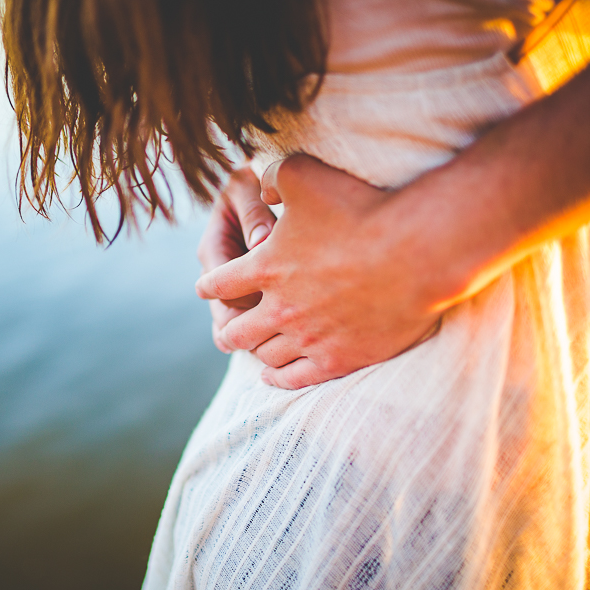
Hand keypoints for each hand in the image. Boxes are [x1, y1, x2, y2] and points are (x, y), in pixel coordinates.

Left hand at [196, 155, 442, 388]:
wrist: (421, 250)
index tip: (208, 287)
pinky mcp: (339, 358)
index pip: (217, 284)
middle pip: (236, 329)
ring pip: (265, 355)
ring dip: (255, 350)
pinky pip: (296, 378)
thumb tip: (259, 188)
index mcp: (263, 267)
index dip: (209, 285)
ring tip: (254, 347)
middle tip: (227, 325)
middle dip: (228, 325)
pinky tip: (272, 375)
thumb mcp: (304, 174)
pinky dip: (278, 378)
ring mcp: (308, 337)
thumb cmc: (363, 206)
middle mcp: (279, 308)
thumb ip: (271, 178)